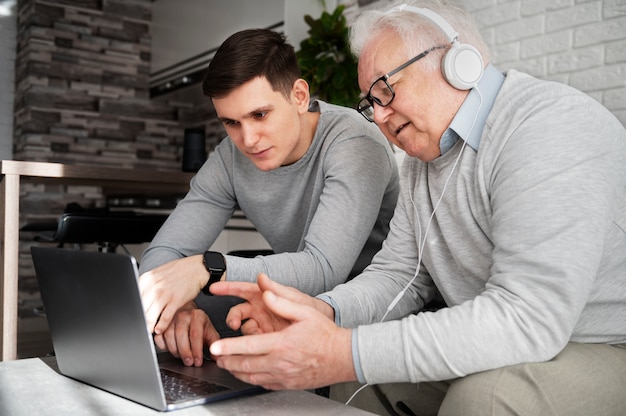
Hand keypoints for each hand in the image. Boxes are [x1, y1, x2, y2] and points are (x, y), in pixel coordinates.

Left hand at [139, 255, 207, 333]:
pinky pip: (165, 318)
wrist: (197, 268)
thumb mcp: (158, 274)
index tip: (134, 317)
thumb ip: (147, 285)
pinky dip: (161, 326)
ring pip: (150, 317)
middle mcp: (153, 287)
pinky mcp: (176, 301)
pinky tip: (159, 329)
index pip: (134, 300)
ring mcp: (164, 295)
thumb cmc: (178, 271)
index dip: (133, 311)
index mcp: (146, 280)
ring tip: (149, 331)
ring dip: (148, 327)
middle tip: (140, 327)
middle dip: (140, 321)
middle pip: (140, 310)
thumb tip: (138, 299)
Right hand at [154, 304, 220, 366]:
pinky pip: (159, 338)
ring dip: (175, 350)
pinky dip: (164, 346)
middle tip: (189, 362)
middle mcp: (183, 315)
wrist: (187, 313)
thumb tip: (219, 358)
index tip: (198, 362)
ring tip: (181, 357)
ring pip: (169, 336)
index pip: (195, 334)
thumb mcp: (209, 332)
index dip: (196, 350)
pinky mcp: (161, 325)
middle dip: (185, 352)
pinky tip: (171, 350)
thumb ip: (214, 344)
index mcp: (197, 316)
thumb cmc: (199, 325)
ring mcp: (171, 319)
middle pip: (181, 335)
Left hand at [209, 284, 354, 389]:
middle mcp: (280, 362)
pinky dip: (250, 379)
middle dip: (226, 362)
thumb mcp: (305, 312)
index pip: (248, 346)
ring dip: (236, 372)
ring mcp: (283, 376)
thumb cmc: (325, 334)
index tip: (215, 348)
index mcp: (282, 343)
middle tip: (215, 357)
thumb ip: (282, 302)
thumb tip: (266, 292)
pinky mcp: (287, 384)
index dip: (229, 347)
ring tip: (226, 365)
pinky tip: (247, 374)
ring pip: (251, 377)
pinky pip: (263, 384)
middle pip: (245, 365)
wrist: (343, 357)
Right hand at [211, 273, 332, 334]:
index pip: (243, 290)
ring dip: (244, 333)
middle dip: (232, 317)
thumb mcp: (296, 299)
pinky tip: (255, 347)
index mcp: (266, 298)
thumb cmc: (312, 311)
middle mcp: (262, 311)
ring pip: (244, 329)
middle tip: (232, 324)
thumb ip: (277, 290)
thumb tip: (262, 277)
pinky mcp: (266, 341)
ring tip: (254, 336)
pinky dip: (250, 346)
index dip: (228, 288)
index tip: (214, 288)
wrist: (324, 334)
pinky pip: (251, 343)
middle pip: (238, 311)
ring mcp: (263, 327)